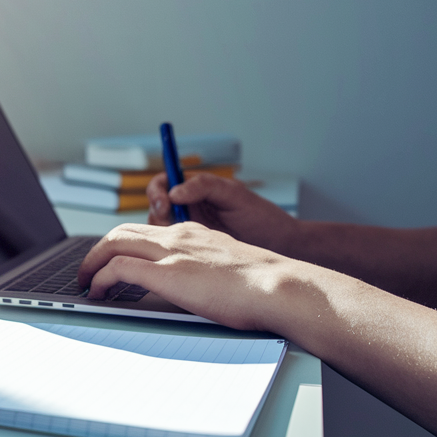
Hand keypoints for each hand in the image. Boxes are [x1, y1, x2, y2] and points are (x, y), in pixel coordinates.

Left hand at [78, 222, 303, 330]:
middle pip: (121, 232)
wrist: (282, 288)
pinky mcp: (166, 273)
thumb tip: (203, 288)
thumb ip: (211, 271)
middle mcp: (178, 236)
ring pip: (113, 244)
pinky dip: (99, 278)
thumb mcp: (232, 270)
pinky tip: (96, 292)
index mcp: (194, 234)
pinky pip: (117, 269)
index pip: (146, 230)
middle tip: (88, 270)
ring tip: (85, 281)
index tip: (112, 260)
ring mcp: (171, 253)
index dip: (122, 243)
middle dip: (98, 250)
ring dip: (91, 263)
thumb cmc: (266, 288)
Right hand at [147, 172, 299, 253]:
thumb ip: (204, 186)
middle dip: (158, 214)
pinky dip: (171, 250)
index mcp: (195, 189)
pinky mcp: (192, 251)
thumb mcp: (235, 195)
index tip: (165, 203)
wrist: (281, 247)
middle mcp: (188, 208)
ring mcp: (189, 230)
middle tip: (172, 223)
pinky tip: (186, 253)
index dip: (157, 191)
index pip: (163, 183)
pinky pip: (171, 248)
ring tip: (184, 238)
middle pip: (156, 207)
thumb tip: (174, 192)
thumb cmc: (262, 218)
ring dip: (163, 233)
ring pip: (160, 229)